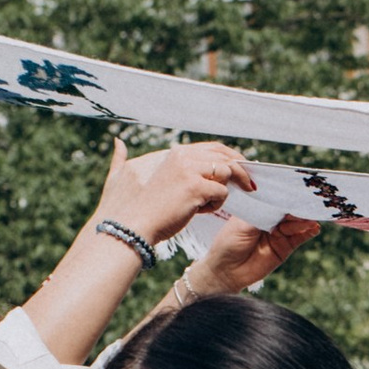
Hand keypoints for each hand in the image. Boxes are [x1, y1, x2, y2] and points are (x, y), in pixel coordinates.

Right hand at [95, 137, 261, 251]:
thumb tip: (118, 142)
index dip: (230, 158)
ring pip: (226, 172)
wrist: (130, 226)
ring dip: (224, 190)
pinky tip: (200, 212)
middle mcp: (182, 156)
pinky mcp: (195, 187)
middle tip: (250, 185)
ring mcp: (189, 170)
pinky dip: (216, 205)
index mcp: (174, 153)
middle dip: (242, 169)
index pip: (212, 148)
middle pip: (225, 155)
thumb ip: (125, 158)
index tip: (240, 169)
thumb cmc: (131, 208)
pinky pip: (221, 193)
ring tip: (208, 205)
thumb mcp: (128, 177)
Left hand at [187, 209, 318, 294]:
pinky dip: (308, 233)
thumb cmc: (228, 243)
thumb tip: (284, 206)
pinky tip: (314, 228)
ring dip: (305, 221)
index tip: (298, 191)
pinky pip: (299, 238)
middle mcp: (271, 219)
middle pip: (289, 211)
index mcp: (259, 209)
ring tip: (311, 218)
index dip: (287, 196)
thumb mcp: (243, 224)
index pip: (276, 199)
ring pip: (296, 224)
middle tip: (309, 204)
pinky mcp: (285, 247)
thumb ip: (264, 215)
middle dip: (299, 208)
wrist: (226, 270)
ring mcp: (279, 233)